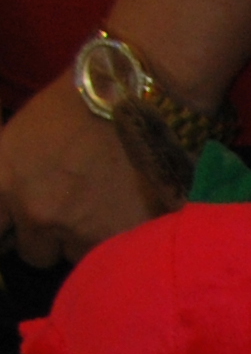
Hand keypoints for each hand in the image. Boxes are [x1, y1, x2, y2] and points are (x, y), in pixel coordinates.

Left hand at [0, 81, 167, 267]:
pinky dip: (122, 237)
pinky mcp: (125, 237)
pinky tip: (126, 209)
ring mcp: (83, 230)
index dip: (8, 230)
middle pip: (36, 254)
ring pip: (79, 257)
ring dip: (87, 239)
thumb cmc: (70, 107)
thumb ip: (6, 182)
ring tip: (103, 207)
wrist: (133, 97)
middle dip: (50, 238)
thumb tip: (9, 216)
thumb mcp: (16, 139)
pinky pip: (117, 253)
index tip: (17, 228)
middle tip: (69, 211)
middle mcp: (38, 213)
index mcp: (5, 184)